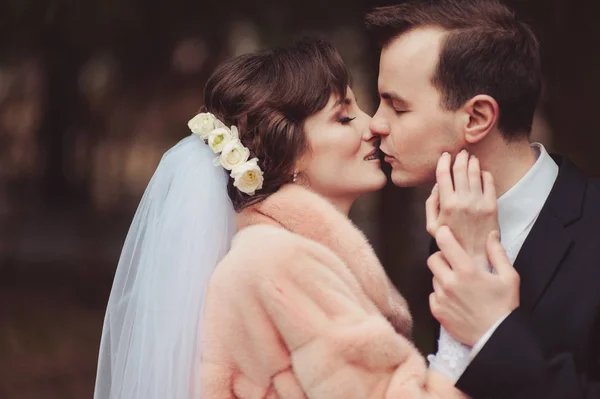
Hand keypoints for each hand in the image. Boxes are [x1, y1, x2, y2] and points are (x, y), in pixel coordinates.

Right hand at [426, 150, 497, 265]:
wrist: (474, 255)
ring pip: (475, 173)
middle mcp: (463, 200)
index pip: (443, 174)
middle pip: (460, 170)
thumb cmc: (450, 242)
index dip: (444, 162)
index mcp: (446, 204)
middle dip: (460, 158)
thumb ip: (431, 204)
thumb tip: (436, 186)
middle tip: (460, 153)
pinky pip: (489, 182)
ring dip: (472, 162)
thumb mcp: (432, 226)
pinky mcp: (492, 205)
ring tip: (471, 158)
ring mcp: (478, 202)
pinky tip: (482, 172)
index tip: (445, 156)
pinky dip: (485, 174)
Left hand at [428, 226, 519, 345]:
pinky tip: (455, 300)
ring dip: (443, 277)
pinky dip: (441, 295)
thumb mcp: (509, 278)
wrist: (497, 337)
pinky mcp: (437, 311)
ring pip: (434, 278)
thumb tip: (491, 235)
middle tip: (454, 263)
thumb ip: (497, 253)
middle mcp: (449, 282)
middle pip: (433, 259)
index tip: (446, 233)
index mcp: (466, 271)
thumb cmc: (505, 307)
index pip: (444, 243)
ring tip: (459, 285)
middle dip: (442, 258)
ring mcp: (441, 297)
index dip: (443, 235)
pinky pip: (433, 295)